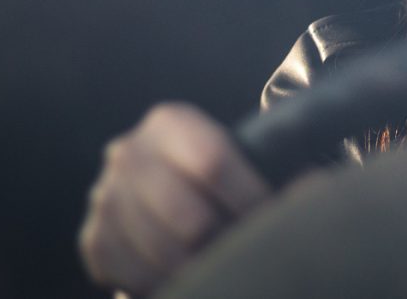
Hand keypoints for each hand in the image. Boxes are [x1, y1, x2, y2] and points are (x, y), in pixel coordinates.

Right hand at [78, 103, 269, 296]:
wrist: (162, 182)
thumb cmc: (219, 170)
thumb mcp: (241, 153)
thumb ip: (273, 164)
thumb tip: (314, 188)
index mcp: (169, 123)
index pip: (213, 162)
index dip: (250, 199)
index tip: (276, 223)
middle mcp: (129, 155)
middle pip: (189, 219)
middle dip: (230, 245)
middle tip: (255, 256)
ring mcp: (105, 199)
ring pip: (164, 256)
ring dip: (204, 273)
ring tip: (231, 272)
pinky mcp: (92, 240)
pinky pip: (134, 279)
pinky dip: (170, 286)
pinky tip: (195, 281)